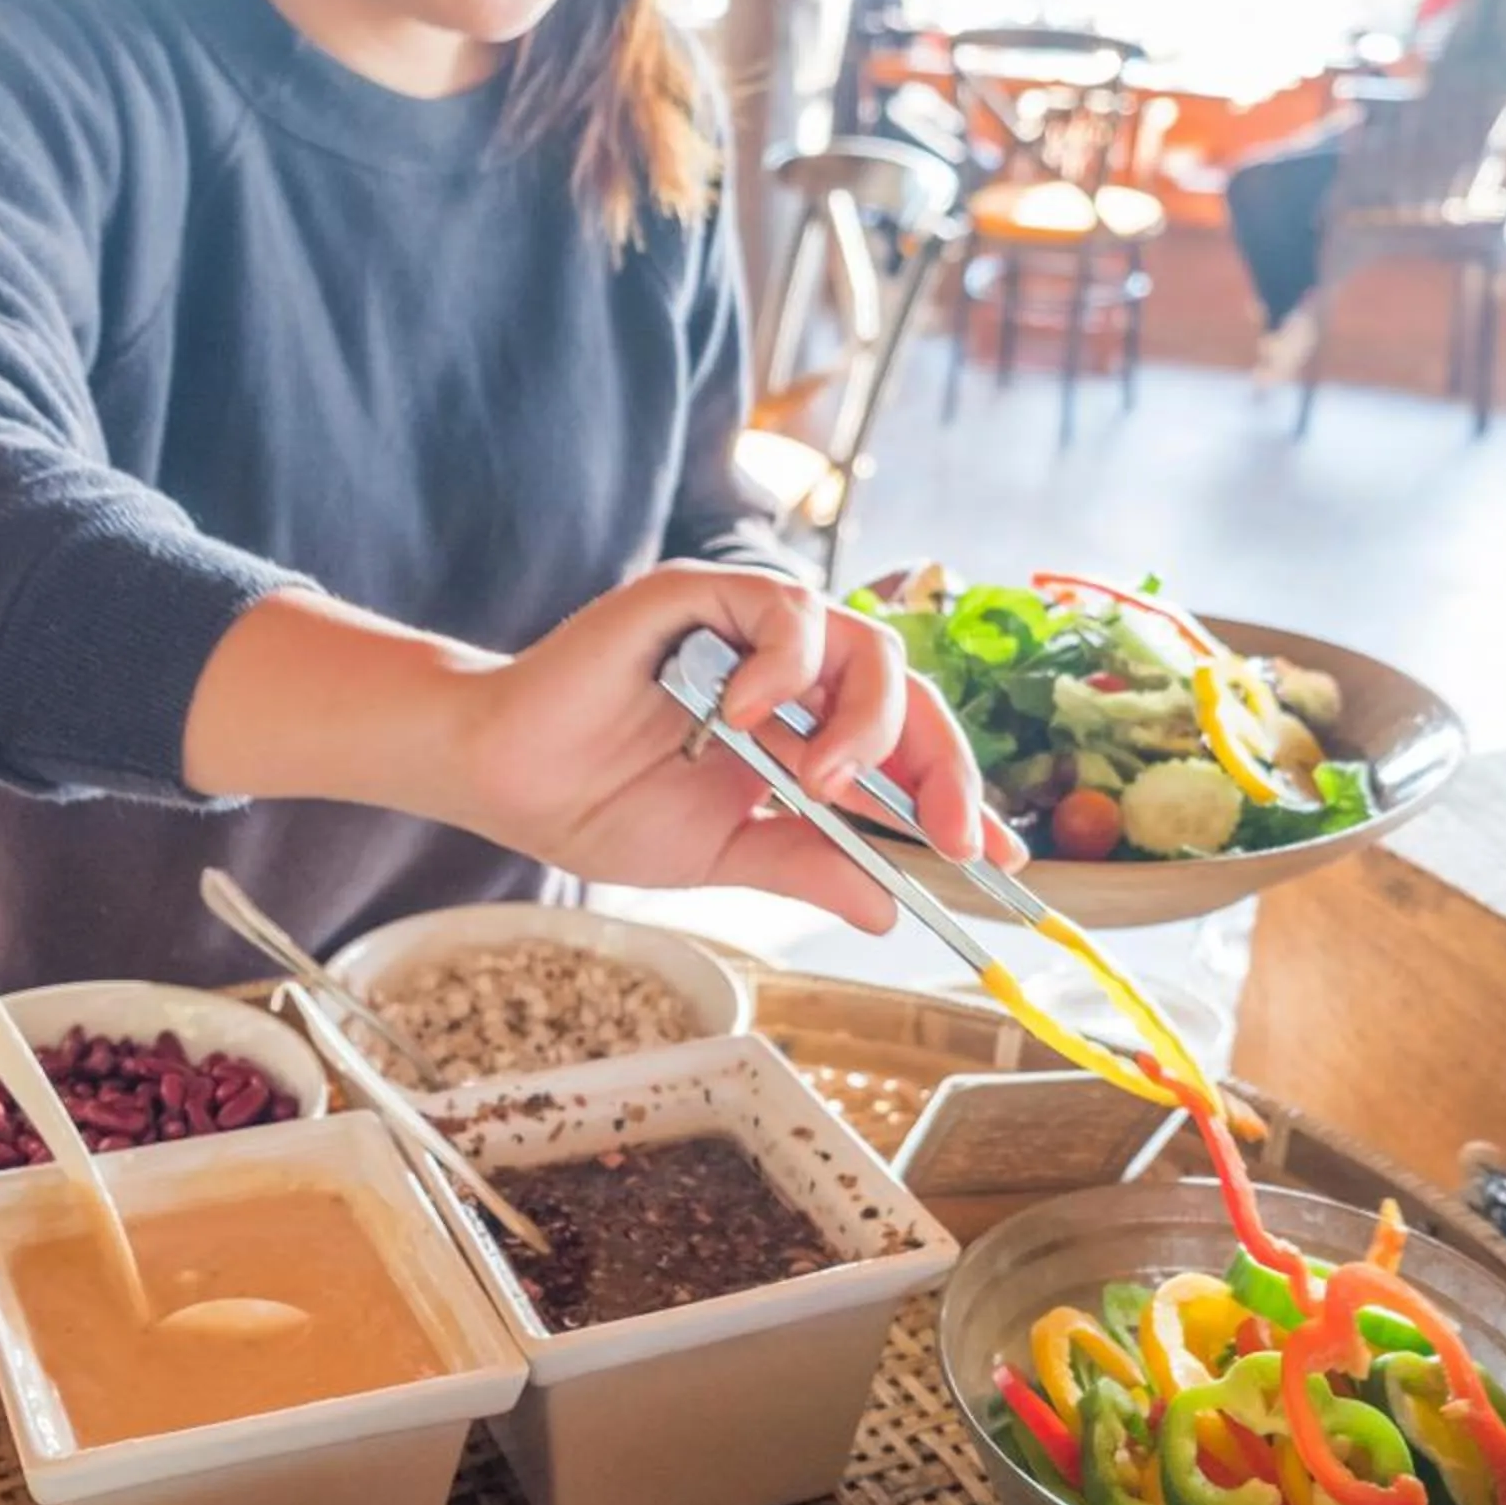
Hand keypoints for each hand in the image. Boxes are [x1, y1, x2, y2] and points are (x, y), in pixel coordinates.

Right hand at [452, 562, 1022, 931]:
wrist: (508, 780)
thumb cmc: (601, 802)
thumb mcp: (724, 854)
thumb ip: (806, 865)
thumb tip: (886, 911)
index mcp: (804, 732)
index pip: (906, 753)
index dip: (956, 799)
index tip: (997, 862)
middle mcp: (791, 673)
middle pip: (905, 694)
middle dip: (941, 767)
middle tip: (946, 833)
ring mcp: (751, 631)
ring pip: (863, 644)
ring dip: (865, 720)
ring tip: (822, 782)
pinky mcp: (703, 593)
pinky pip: (784, 606)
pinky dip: (787, 660)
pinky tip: (754, 715)